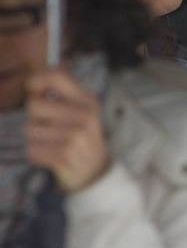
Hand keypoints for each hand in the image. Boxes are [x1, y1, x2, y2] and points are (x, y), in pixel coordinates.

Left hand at [24, 67, 110, 192]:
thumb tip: (39, 75)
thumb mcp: (81, 109)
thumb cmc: (82, 137)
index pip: (56, 77)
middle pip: (34, 106)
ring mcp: (75, 137)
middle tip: (49, 126)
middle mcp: (84, 117)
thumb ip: (62, 89)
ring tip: (53, 143)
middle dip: (34, 117)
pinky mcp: (65, 156)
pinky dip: (37, 155)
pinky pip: (31, 150)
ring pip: (29, 130)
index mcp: (88, 101)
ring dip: (35, 139)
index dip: (36, 81)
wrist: (96, 172)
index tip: (34, 90)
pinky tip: (52, 156)